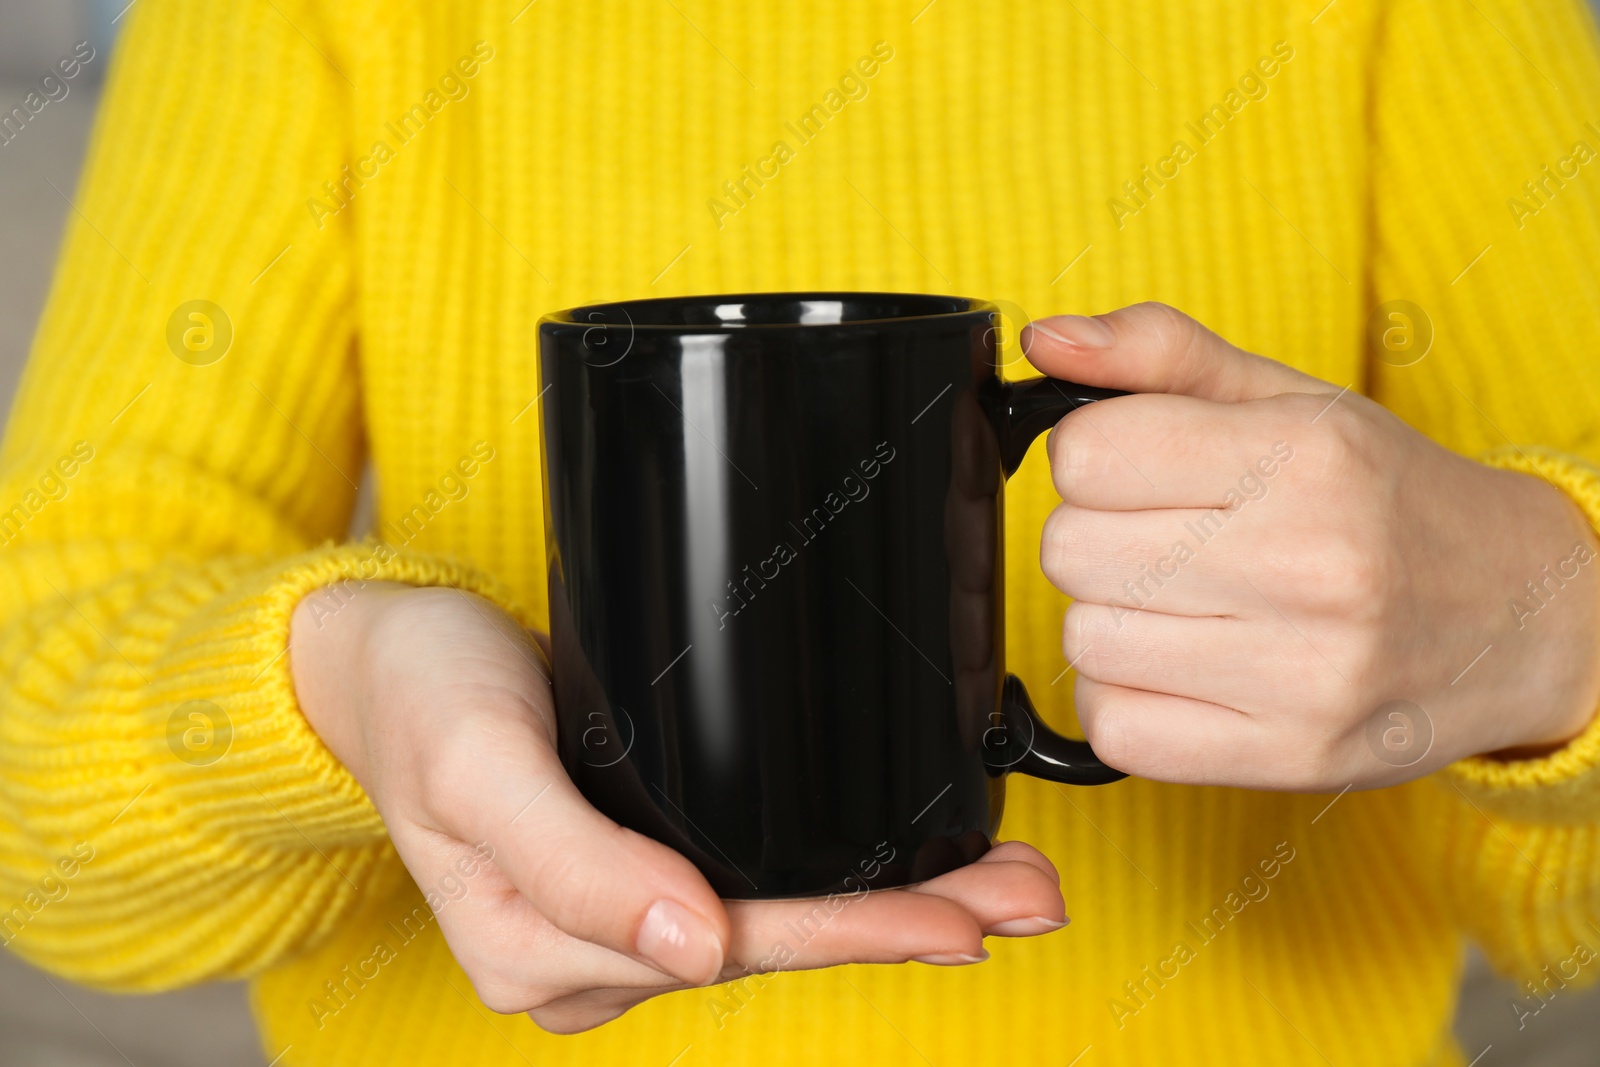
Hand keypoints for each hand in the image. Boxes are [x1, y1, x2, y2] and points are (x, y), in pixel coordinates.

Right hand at [289, 584, 1067, 1032]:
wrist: (380, 662)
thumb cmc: (419, 700)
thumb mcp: (477, 768)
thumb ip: (575, 867)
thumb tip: (694, 951)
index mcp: (543, 954)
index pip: (732, 947)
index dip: (852, 934)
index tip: (959, 924)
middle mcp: (592, 955)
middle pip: (773, 944)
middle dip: (906, 923)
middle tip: (1032, 897)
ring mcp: (614, 921)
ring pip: (771, 924)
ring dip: (890, 905)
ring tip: (1004, 885)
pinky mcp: (633, 873)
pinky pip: (748, 890)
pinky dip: (833, 879)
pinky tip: (903, 864)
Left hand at [1022, 303, 1599, 790]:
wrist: (1523, 615)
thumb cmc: (1389, 499)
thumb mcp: (1290, 398)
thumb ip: (1160, 354)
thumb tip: (1049, 342)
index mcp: (1306, 458)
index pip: (1086, 456)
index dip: (1092, 457)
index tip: (1135, 466)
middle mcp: (1309, 565)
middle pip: (1071, 551)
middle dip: (1097, 536)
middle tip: (1164, 537)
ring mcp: (1302, 674)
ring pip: (1084, 641)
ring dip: (1110, 620)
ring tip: (1183, 604)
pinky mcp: (1288, 758)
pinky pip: (1115, 729)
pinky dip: (1122, 700)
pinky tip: (1177, 668)